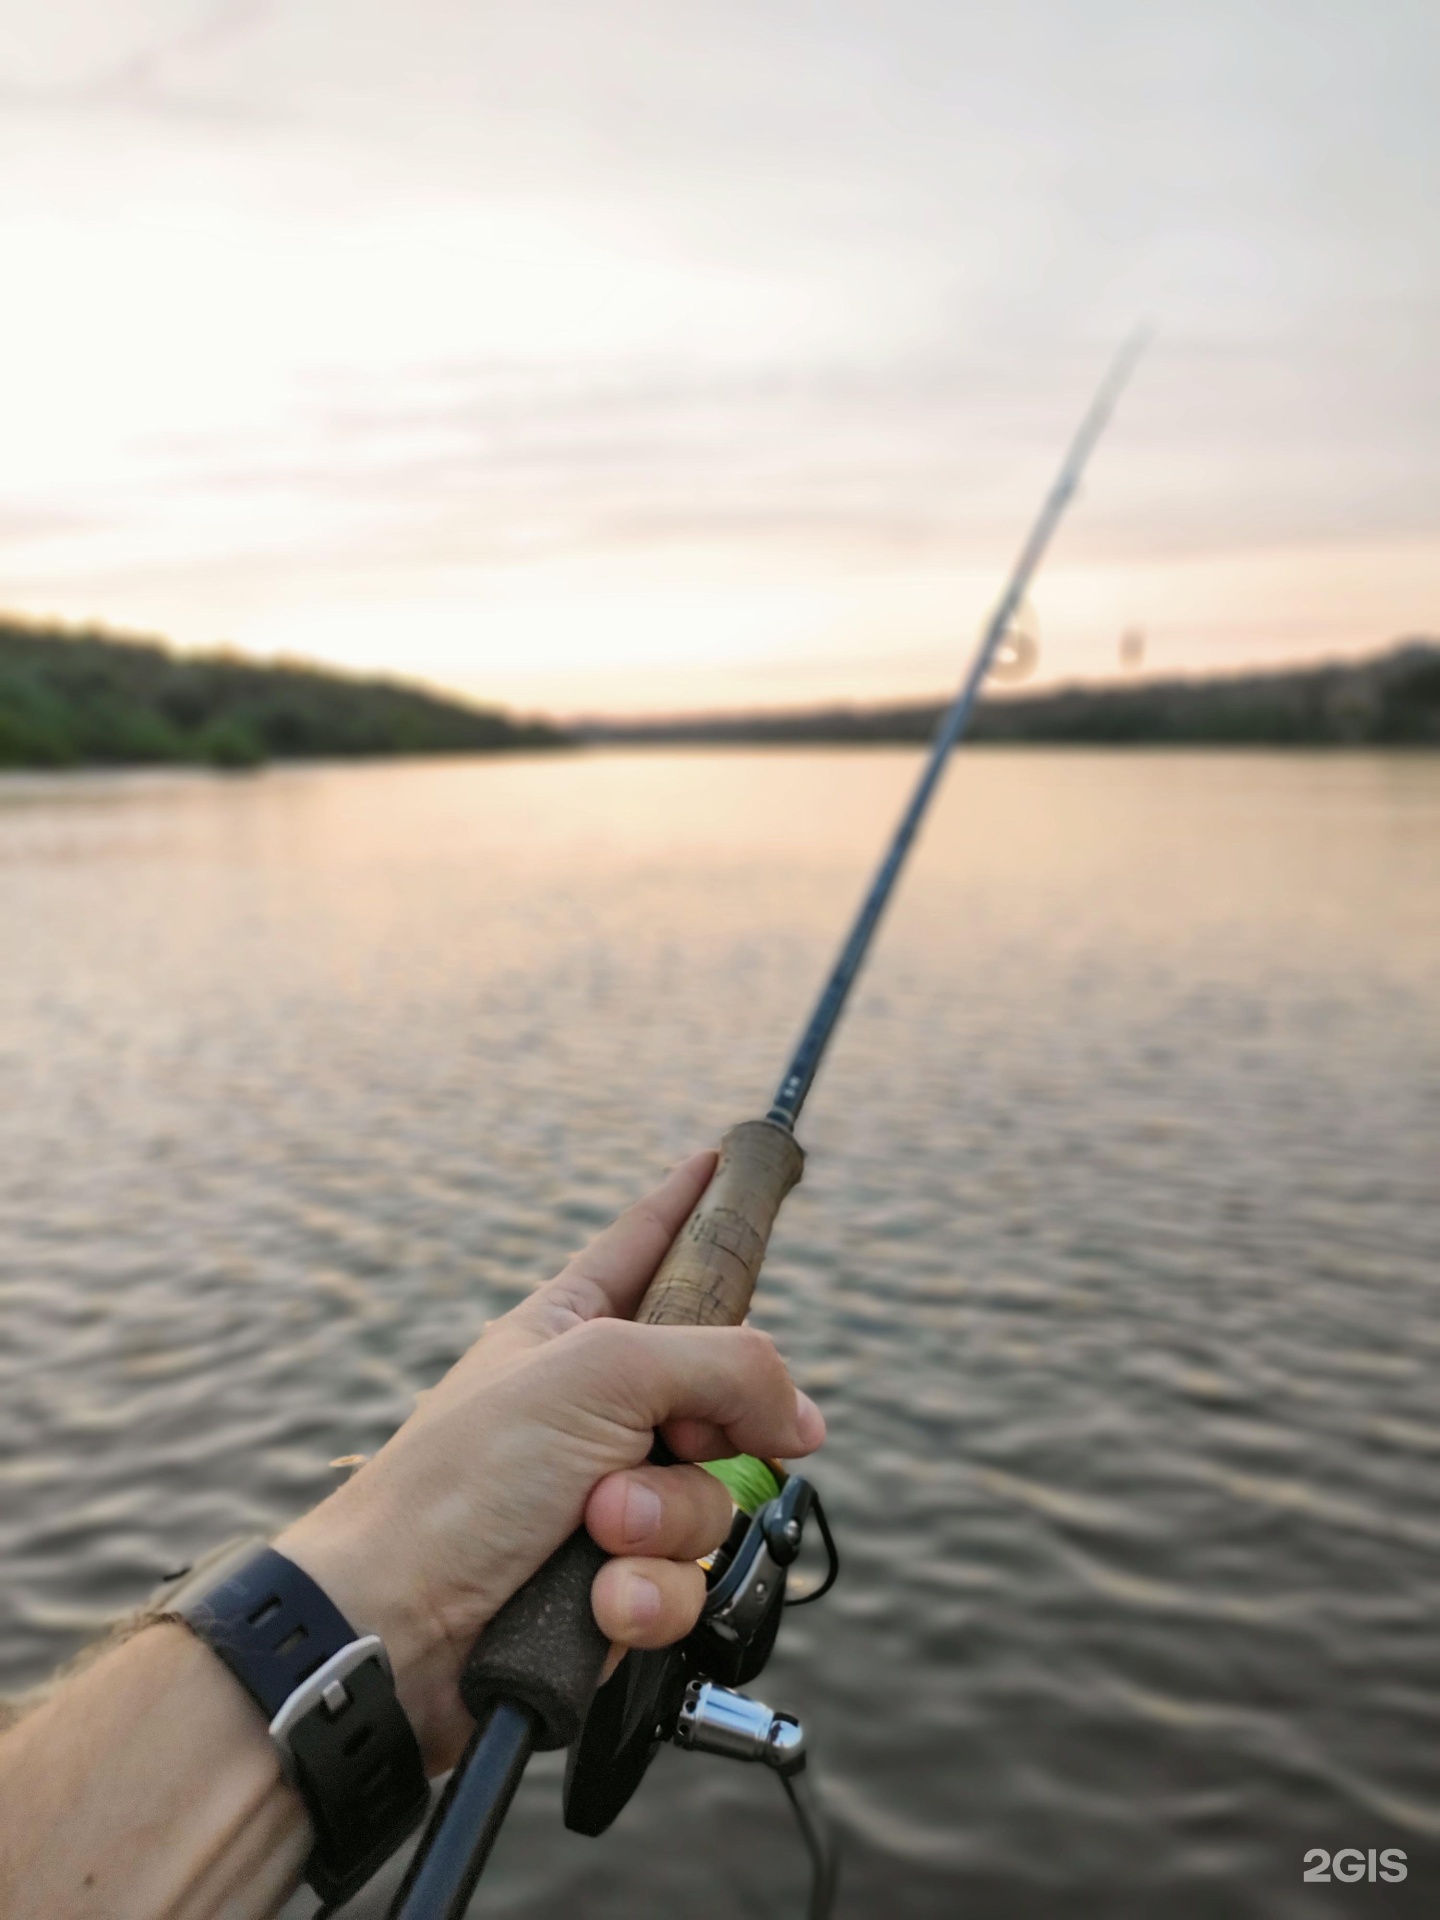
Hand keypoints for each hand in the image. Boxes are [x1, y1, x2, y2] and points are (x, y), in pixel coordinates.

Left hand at [277, 1151, 823, 1771]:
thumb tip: (803, 1423)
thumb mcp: (599, 1373)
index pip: (648, 1243)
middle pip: (721, 1392)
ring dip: (663, 1524)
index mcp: (574, 1327)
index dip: (689, 1202)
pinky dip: (645, 1596)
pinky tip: (594, 1604)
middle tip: (673, 1444)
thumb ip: (725, 1367)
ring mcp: (609, 1500)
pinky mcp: (614, 1586)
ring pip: (713, 1500)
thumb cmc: (468, 1476)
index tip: (724, 1158)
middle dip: (709, 1432)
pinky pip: (685, 1585)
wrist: (396, 1626)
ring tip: (595, 1533)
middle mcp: (598, 1407)